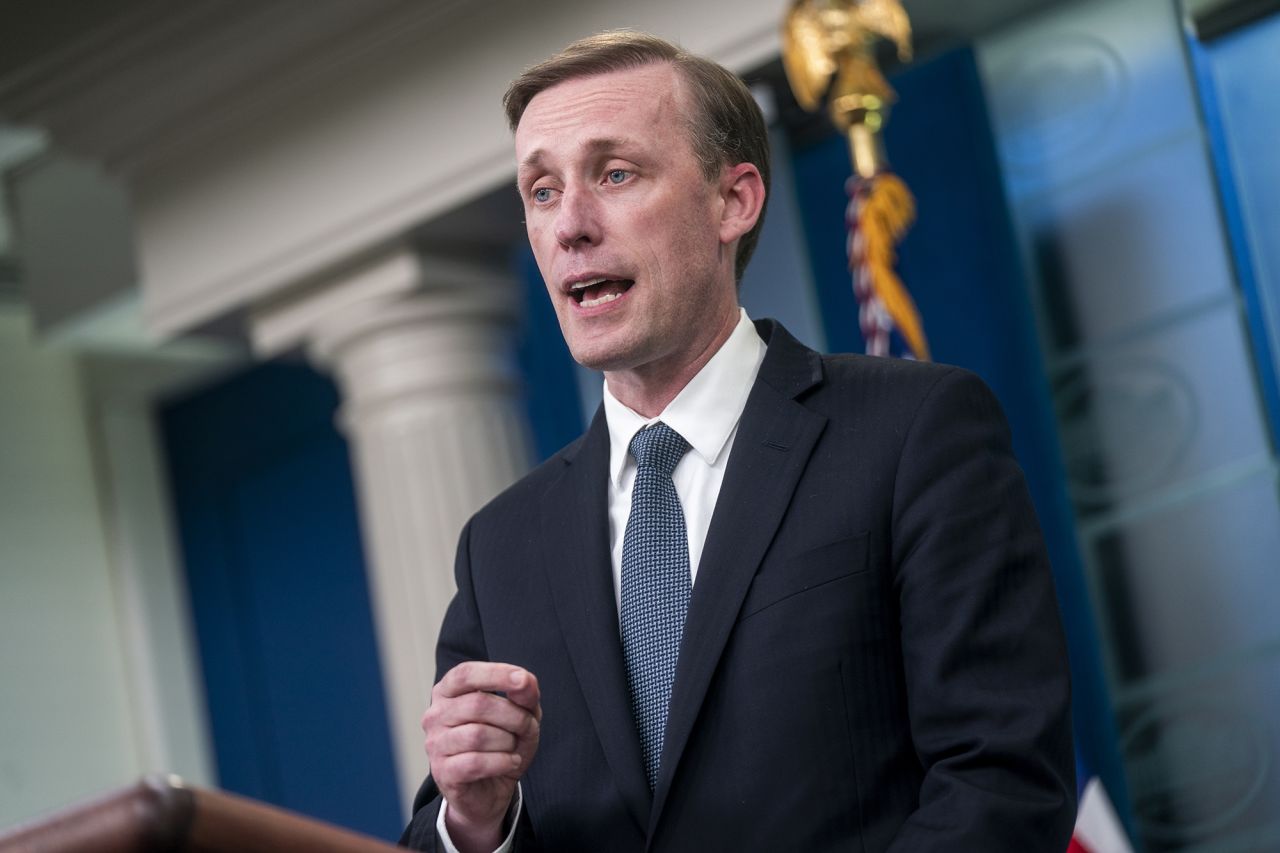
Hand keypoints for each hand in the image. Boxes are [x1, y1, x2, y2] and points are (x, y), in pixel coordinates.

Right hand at [423, 662, 540, 851]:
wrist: (489, 791)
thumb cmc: (501, 745)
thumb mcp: (520, 715)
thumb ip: (524, 694)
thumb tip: (525, 681)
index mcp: (448, 692)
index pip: (466, 674)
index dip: (495, 674)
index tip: (523, 680)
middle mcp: (435, 715)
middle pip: (478, 704)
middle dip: (514, 715)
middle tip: (527, 727)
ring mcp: (435, 744)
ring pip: (478, 735)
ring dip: (507, 741)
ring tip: (513, 748)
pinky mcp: (442, 772)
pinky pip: (476, 762)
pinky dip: (502, 762)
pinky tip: (510, 762)